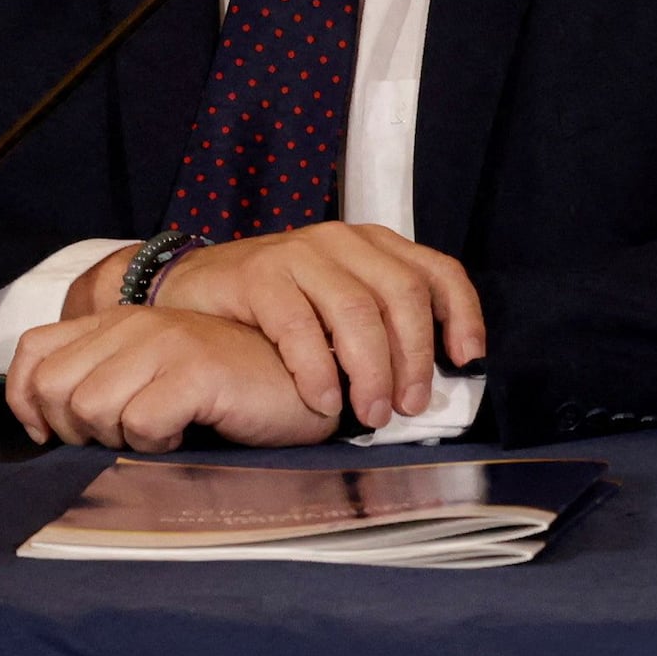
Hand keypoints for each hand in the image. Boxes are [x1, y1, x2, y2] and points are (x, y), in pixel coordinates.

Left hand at [5, 309, 332, 450]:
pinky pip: (138, 422)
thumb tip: (48, 426)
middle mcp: (137, 323)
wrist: (310, 383)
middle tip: (124, 436)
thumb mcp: (156, 377)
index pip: (34, 353)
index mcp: (122, 321)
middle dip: (77, 430)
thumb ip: (105, 381)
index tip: (56, 434)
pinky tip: (185, 433)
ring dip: (119, 438)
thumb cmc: (231, 390)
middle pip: (53, 388)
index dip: (27, 402)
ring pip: (90, 407)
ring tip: (160, 432)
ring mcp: (167, 342)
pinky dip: (155, 443)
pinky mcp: (196, 369)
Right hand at [145, 221, 489, 429]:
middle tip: (410, 406)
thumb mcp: (337, 305)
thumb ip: (378, 325)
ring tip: (372, 414)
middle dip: (414, 356)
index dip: (461, 314)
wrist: (190, 289)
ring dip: (371, 370)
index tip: (466, 359)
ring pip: (355, 310)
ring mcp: (299, 252)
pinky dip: (317, 368)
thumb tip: (424, 381)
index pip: (437, 271)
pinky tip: (324, 401)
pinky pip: (298, 324)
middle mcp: (343, 241)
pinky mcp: (258, 274)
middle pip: (401, 294)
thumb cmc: (275, 308)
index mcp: (374, 245)